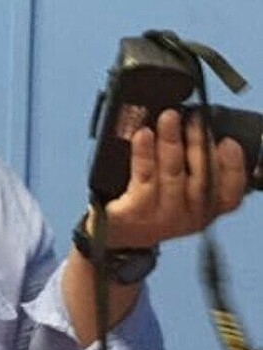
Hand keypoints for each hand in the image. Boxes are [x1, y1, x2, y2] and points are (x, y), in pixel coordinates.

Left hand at [98, 109, 247, 247]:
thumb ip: (191, 166)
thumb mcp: (178, 190)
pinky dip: (144, 154)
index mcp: (206, 210)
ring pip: (172, 174)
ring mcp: (163, 217)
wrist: (116, 232)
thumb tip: (191, 124)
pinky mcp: (136, 213)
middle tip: (193, 117)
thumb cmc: (150, 202)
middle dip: (198, 143)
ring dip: (171, 142)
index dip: (232, 168)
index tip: (228, 143)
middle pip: (200, 178)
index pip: (230, 194)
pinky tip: (143, 135)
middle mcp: (190, 217)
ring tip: (168, 118)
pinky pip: (143, 178)